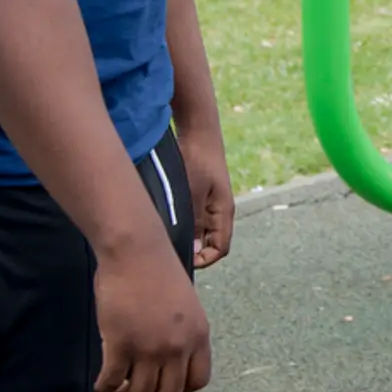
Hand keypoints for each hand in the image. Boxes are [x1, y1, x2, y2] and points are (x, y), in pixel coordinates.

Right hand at [94, 235, 211, 391]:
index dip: (181, 389)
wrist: (136, 250)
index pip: (198, 380)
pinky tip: (101, 385)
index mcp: (199, 334)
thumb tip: (171, 357)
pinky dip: (105, 388)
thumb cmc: (158, 269)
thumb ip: (182, 332)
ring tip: (118, 391)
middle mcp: (178, 346)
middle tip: (137, 390)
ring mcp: (150, 348)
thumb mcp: (185, 304)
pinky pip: (112, 381)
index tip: (166, 386)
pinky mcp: (120, 345)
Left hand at [177, 124, 233, 269]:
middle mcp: (219, 211)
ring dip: (188, 238)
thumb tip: (193, 249)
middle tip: (171, 252)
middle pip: (211, 243)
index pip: (220, 248)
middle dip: (194, 252)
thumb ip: (195, 221)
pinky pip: (195, 219)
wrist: (198, 131)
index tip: (184, 260)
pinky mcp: (200, 195)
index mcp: (223, 212)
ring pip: (201, 232)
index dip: (204, 259)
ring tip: (167, 238)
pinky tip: (167, 221)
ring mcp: (210, 203)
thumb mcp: (193, 192)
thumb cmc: (197, 159)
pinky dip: (184, 225)